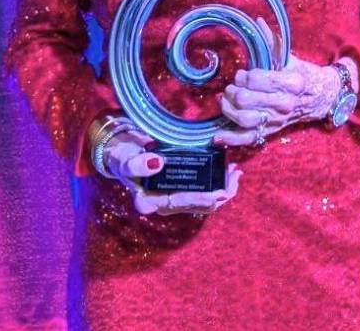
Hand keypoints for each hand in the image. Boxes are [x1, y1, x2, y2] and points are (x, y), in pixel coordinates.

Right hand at [103, 127, 242, 215]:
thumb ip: (136, 164)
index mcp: (148, 202)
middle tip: (234, 178)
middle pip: (196, 205)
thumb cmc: (123, 158)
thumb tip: (157, 163)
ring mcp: (174, 199)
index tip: (217, 195)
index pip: (177, 202)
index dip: (198, 200)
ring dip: (222, 189)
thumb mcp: (125, 159)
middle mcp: (163, 205)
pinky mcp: (181, 191)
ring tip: (236, 174)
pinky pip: (203, 193)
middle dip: (219, 194)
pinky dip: (218, 184)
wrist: (124, 154)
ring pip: (204, 202)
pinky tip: (229, 173)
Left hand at [212, 17, 340, 146]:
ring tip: (225, 100)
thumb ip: (271, 41)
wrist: (321, 97)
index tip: (243, 74)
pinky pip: (248, 139)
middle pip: (247, 100)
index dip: (244, 76)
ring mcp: (277, 120)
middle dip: (233, 91)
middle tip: (232, 86)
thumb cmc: (302, 74)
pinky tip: (216, 136)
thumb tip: (256, 21)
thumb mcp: (289, 57)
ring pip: (245, 119)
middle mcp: (284, 104)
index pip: (257, 79)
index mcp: (290, 82)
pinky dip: (231, 139)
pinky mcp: (271, 132)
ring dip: (229, 110)